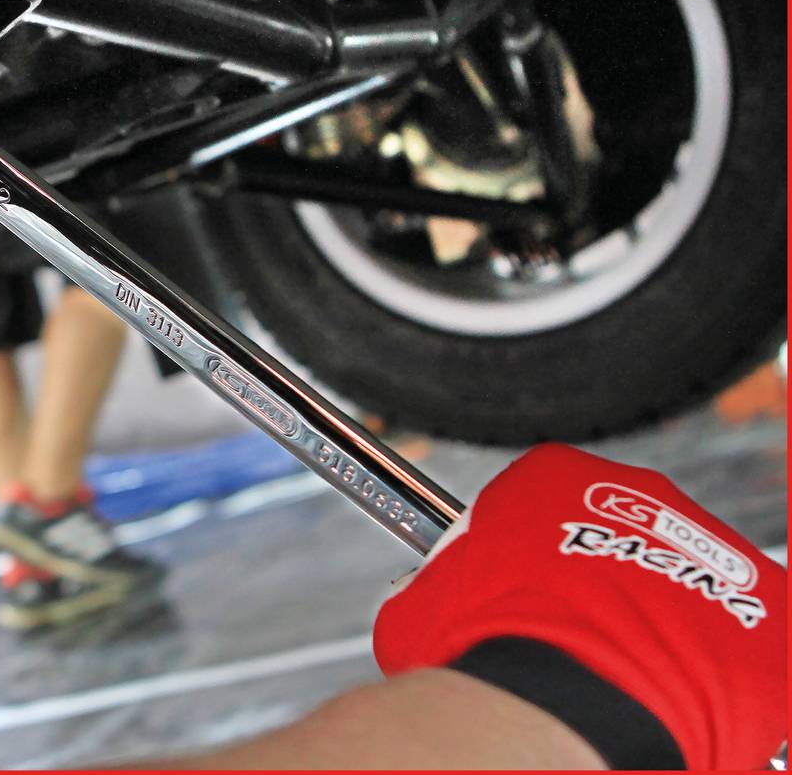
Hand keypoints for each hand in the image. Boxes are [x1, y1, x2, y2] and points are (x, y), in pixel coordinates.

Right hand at [375, 443, 785, 769]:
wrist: (556, 700)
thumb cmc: (479, 649)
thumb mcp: (423, 604)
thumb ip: (439, 587)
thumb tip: (427, 605)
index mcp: (551, 476)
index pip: (547, 505)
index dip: (532, 564)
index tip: (523, 606)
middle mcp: (637, 492)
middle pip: (622, 540)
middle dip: (605, 591)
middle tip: (579, 648)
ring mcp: (707, 545)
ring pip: (687, 586)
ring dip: (665, 629)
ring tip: (631, 689)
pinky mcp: (769, 607)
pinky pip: (749, 640)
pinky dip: (723, 673)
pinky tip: (683, 703)